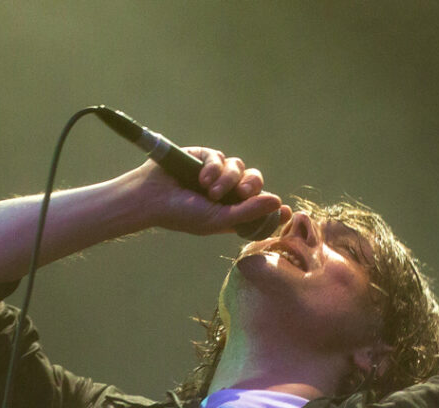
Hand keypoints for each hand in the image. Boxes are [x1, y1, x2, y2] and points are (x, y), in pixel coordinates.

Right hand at [130, 147, 283, 236]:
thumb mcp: (219, 219)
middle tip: (243, 193)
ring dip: (228, 179)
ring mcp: (216, 172)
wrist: (151, 198)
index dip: (274, 206)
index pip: (261, 204)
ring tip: (211, 191)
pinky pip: (220, 157)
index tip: (287, 210)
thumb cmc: (183, 215)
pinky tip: (203, 179)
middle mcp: (228, 190)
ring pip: (239, 168)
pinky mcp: (204, 156)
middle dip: (252, 186)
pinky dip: (214, 168)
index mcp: (233, 209)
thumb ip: (249, 212)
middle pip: (255, 181)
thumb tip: (279, 202)